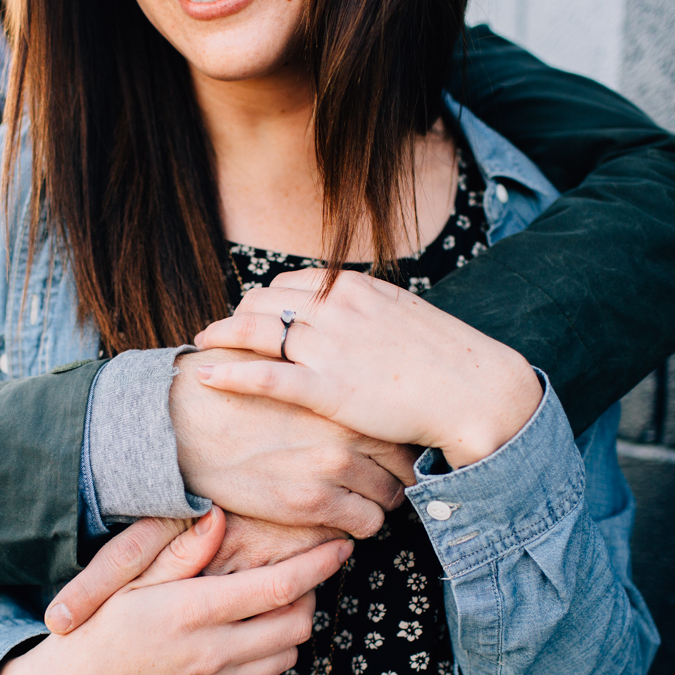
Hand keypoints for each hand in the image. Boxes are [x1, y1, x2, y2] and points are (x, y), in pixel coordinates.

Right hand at [44, 511, 344, 633]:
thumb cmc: (93, 633)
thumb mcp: (127, 583)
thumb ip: (181, 552)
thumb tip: (219, 518)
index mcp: (191, 612)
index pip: (278, 586)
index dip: (318, 565)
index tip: (340, 547)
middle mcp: (211, 654)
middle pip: (296, 624)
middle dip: (306, 597)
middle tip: (289, 579)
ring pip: (285, 657)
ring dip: (285, 630)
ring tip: (258, 611)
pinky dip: (263, 663)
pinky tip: (237, 645)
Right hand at [171, 347, 417, 537]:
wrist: (182, 424)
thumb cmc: (227, 389)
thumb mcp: (280, 361)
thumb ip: (318, 368)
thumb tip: (338, 368)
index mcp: (345, 393)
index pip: (401, 422)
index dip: (397, 438)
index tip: (385, 448)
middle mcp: (349, 428)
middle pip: (405, 462)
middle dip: (395, 473)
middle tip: (377, 478)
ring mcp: (333, 467)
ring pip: (390, 497)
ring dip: (377, 501)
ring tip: (355, 499)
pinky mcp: (312, 503)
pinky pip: (366, 524)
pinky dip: (359, 524)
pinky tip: (339, 515)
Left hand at [193, 269, 541, 468]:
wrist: (474, 391)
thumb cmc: (444, 361)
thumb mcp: (401, 315)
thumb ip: (364, 311)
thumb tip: (341, 313)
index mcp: (352, 288)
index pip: (286, 283)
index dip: (261, 302)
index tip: (249, 319)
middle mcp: (335, 309)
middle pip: (261, 302)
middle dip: (235, 318)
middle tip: (219, 336)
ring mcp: (329, 347)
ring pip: (254, 331)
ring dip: (220, 337)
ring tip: (199, 347)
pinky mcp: (327, 389)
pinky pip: (264, 374)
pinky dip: (228, 372)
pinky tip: (204, 374)